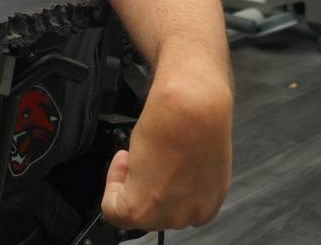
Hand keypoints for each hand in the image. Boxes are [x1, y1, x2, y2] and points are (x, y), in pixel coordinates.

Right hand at [99, 76, 231, 231]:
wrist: (190, 106)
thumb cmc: (198, 118)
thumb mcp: (197, 158)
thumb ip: (183, 177)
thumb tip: (167, 173)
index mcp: (209, 203)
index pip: (174, 210)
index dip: (157, 186)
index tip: (152, 169)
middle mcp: (191, 213)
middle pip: (154, 214)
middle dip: (141, 186)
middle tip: (138, 160)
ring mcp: (167, 214)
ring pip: (135, 213)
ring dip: (126, 184)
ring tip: (133, 155)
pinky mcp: (141, 208)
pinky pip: (114, 210)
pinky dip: (111, 185)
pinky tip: (122, 160)